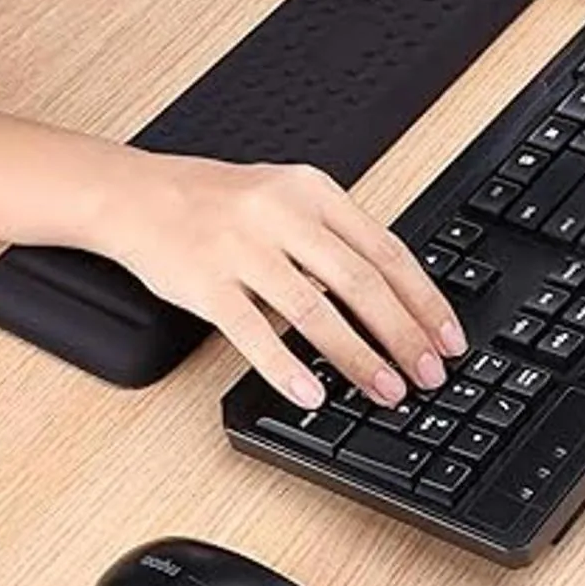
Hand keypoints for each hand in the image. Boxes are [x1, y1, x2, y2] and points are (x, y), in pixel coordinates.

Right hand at [98, 153, 467, 409]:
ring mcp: (242, 248)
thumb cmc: (218, 203)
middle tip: (428, 375)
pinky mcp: (204, 282)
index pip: (387, 250)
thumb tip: (397, 300)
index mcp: (313, 191)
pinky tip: (311, 394)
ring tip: (385, 390)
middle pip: (361, 282)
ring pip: (314, 310)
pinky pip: (252, 332)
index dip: (425, 300)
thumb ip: (336, 238)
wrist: (136, 196)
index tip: (448, 338)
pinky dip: (286, 368)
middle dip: (404, 335)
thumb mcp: (287, 198)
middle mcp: (281, 214)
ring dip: (357, 358)